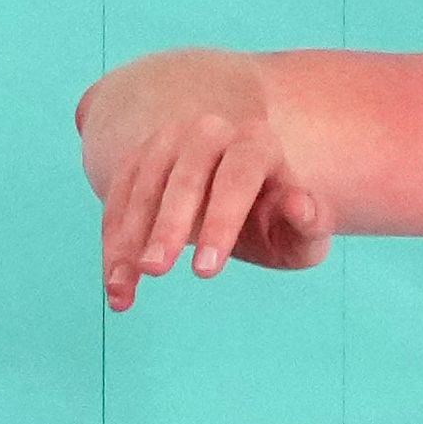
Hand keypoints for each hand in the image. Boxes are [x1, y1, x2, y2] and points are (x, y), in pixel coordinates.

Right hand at [78, 51, 334, 308]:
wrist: (239, 201)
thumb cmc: (275, 224)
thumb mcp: (302, 233)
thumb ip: (311, 224)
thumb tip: (301, 205)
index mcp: (257, 143)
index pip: (238, 176)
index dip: (220, 222)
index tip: (205, 272)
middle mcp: (210, 133)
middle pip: (185, 177)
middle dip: (167, 226)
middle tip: (155, 271)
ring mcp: (168, 142)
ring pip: (142, 187)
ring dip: (127, 239)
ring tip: (122, 291)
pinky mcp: (138, 161)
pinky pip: (117, 199)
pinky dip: (111, 243)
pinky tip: (114, 285)